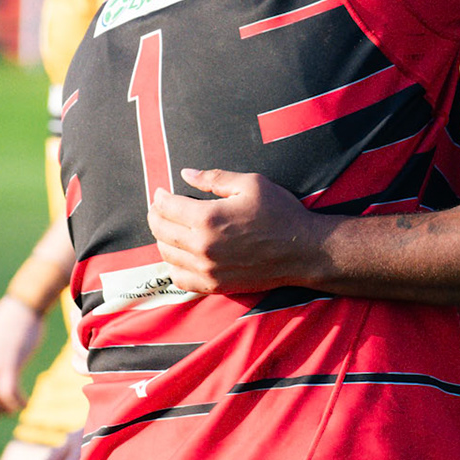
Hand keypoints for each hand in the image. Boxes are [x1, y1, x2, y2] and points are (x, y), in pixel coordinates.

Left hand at [148, 169, 323, 294]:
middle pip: (161, 231)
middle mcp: (202, 246)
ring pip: (167, 254)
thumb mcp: (251, 184)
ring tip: (169, 229)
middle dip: (156, 216)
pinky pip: (180, 279)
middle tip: (160, 208)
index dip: (160, 198)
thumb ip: (214, 179)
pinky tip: (180, 256)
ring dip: (162, 239)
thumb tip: (185, 174)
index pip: (166, 207)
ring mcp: (207, 269)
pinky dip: (174, 266)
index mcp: (208, 217)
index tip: (161, 192)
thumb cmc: (281, 213)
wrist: (303, 250)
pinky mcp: (215, 285)